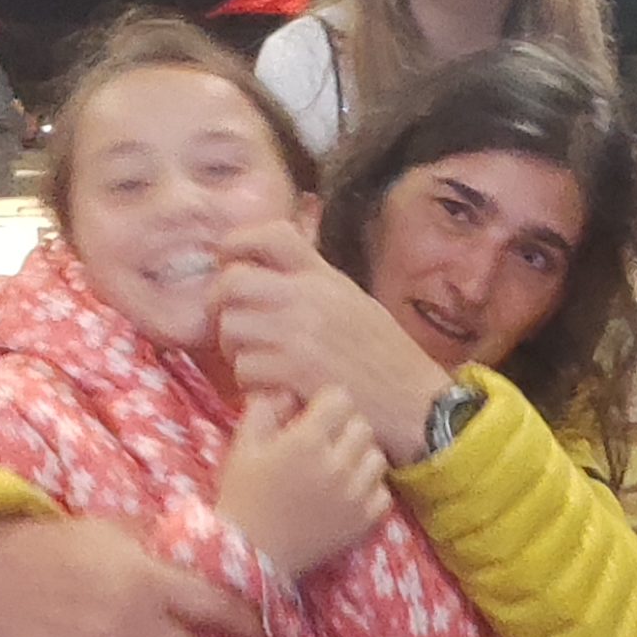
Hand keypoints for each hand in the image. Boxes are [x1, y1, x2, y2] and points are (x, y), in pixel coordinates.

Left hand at [214, 222, 453, 464]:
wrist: (416, 402)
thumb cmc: (388, 357)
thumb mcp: (355, 304)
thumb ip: (315, 287)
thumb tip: (272, 275)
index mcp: (324, 276)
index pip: (271, 234)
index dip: (237, 244)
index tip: (229, 264)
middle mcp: (308, 296)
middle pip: (232, 281)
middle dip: (219, 306)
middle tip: (232, 327)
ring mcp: (299, 333)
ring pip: (231, 328)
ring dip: (234, 350)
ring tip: (256, 363)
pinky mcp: (294, 371)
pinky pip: (244, 369)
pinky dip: (251, 384)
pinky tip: (273, 389)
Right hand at [217, 389, 393, 577]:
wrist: (249, 554)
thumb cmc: (243, 495)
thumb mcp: (244, 445)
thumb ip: (266, 408)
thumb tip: (291, 394)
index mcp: (306, 441)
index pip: (341, 399)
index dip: (327, 403)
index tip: (315, 415)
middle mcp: (337, 464)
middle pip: (362, 426)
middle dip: (345, 427)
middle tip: (327, 440)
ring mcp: (354, 495)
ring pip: (377, 457)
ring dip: (360, 456)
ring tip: (340, 465)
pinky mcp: (363, 522)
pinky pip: (383, 493)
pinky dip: (370, 490)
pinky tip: (349, 492)